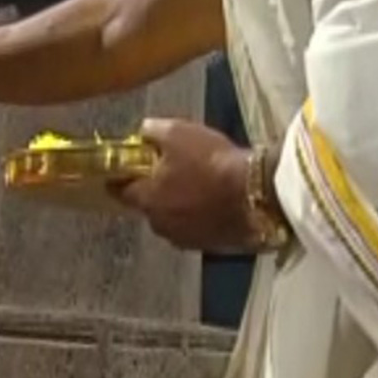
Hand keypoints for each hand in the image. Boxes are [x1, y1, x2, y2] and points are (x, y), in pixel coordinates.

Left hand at [113, 118, 250, 250]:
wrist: (258, 195)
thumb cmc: (211, 162)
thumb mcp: (178, 133)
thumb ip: (153, 131)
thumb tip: (143, 131)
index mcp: (147, 200)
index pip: (121, 193)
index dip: (119, 181)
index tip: (119, 174)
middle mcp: (161, 226)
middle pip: (149, 207)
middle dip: (154, 193)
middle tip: (167, 175)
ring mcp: (187, 240)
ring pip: (174, 220)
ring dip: (179, 207)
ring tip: (196, 189)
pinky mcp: (212, 246)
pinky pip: (197, 229)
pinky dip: (200, 217)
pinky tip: (214, 203)